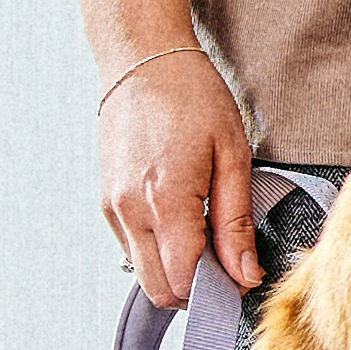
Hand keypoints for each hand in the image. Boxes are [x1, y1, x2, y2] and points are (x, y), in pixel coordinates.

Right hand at [94, 45, 254, 299]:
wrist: (143, 59)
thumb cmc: (192, 96)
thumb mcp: (232, 154)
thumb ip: (236, 222)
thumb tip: (244, 274)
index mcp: (165, 200)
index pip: (186, 280)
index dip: (218, 290)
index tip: (240, 275)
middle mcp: (130, 210)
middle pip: (159, 288)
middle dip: (196, 289)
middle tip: (225, 263)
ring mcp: (112, 208)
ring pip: (142, 273)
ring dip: (174, 271)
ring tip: (204, 235)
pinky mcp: (106, 201)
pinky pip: (130, 248)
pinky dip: (157, 250)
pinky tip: (180, 221)